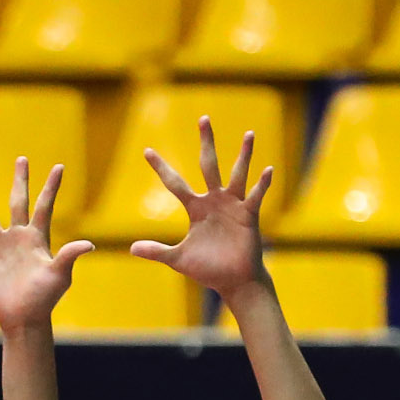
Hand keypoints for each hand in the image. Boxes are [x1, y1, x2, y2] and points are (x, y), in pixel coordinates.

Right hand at [0, 158, 93, 332]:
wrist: (25, 318)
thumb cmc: (45, 299)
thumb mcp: (59, 276)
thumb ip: (69, 256)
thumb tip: (89, 244)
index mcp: (37, 238)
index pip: (44, 206)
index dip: (51, 187)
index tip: (59, 166)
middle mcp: (19, 238)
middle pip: (18, 202)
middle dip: (20, 181)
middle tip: (21, 159)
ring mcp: (2, 249)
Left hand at [131, 117, 272, 299]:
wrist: (233, 281)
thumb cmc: (208, 269)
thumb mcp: (178, 259)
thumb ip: (157, 252)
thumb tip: (131, 249)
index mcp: (196, 208)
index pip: (175, 183)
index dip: (161, 168)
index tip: (147, 151)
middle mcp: (214, 201)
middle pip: (209, 165)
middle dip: (206, 143)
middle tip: (203, 118)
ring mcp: (233, 206)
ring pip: (237, 174)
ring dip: (243, 155)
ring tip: (249, 134)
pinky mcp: (249, 215)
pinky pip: (255, 196)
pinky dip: (262, 184)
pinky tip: (268, 170)